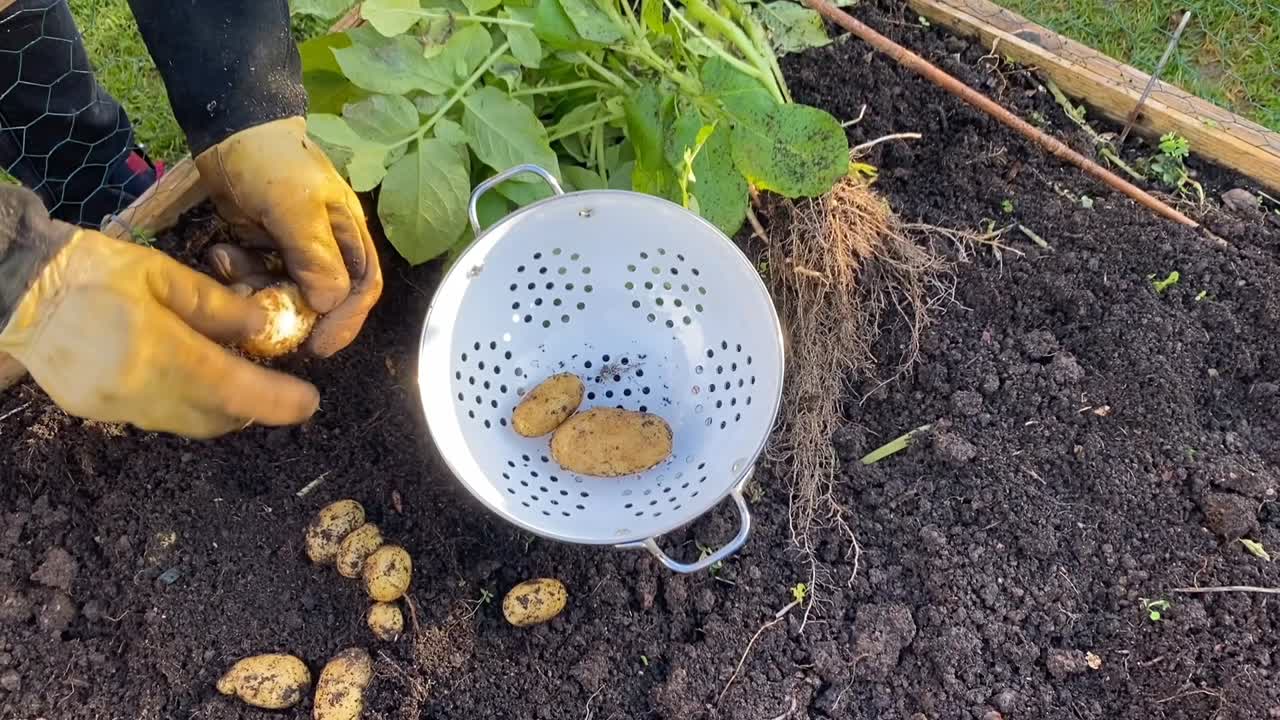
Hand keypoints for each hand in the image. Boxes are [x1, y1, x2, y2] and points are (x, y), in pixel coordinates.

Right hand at [0, 227, 319, 438]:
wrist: (15, 285)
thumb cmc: (91, 269)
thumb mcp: (162, 274)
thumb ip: (217, 307)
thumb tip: (263, 327)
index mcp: (158, 352)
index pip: (234, 391)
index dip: (277, 402)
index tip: (309, 402)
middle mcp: (138, 392)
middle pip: (215, 418)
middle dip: (251, 407)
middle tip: (274, 386)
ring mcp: (113, 408)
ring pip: (186, 424)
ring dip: (217, 408)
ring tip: (232, 375)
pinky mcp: (94, 411)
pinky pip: (155, 418)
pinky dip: (181, 403)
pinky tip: (185, 375)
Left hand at [195, 116, 382, 357]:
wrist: (227, 129)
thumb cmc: (272, 162)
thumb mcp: (295, 206)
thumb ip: (316, 256)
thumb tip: (330, 304)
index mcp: (349, 236)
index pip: (362, 289)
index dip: (346, 321)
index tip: (318, 346)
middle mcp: (326, 248)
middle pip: (322, 299)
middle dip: (291, 311)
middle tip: (261, 321)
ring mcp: (292, 250)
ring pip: (285, 294)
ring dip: (256, 290)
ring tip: (228, 263)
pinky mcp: (261, 250)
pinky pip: (255, 280)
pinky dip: (237, 275)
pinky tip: (220, 254)